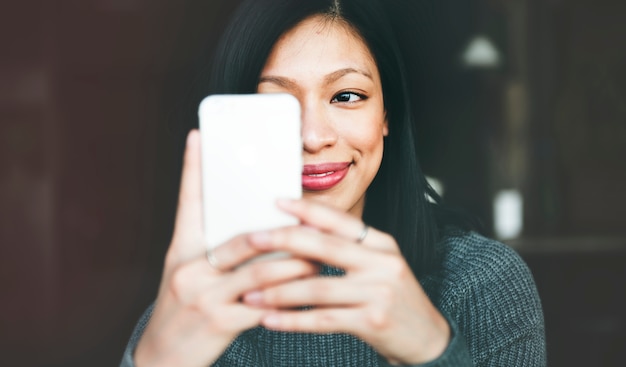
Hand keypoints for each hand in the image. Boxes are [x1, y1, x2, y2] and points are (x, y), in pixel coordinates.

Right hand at [134, 131, 317, 366]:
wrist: (161, 360)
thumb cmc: (183, 310)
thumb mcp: (188, 275)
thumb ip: (216, 252)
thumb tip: (261, 231)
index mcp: (181, 252)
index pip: (188, 203)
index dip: (192, 168)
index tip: (198, 136)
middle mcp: (190, 270)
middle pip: (243, 239)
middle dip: (282, 233)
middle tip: (310, 223)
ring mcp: (204, 297)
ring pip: (261, 271)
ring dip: (296, 264)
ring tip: (318, 258)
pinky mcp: (221, 323)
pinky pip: (267, 306)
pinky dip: (290, 300)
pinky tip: (308, 295)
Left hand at [242, 199, 449, 364]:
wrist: (426, 337)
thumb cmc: (392, 298)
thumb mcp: (379, 264)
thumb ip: (348, 248)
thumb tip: (303, 228)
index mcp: (382, 243)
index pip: (339, 220)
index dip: (306, 209)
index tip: (277, 202)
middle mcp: (382, 263)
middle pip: (324, 247)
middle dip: (283, 242)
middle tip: (252, 240)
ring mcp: (379, 292)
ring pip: (317, 287)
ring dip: (279, 292)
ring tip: (250, 294)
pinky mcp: (373, 321)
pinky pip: (323, 320)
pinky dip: (292, 321)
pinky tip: (269, 321)